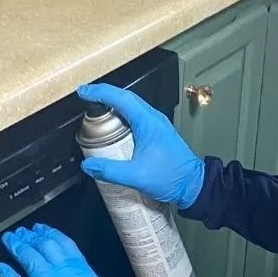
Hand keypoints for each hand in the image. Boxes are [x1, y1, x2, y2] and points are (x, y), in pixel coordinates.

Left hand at [0, 224, 119, 276]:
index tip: (40, 228)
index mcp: (78, 264)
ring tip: (8, 239)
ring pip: (27, 257)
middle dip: (30, 237)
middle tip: (20, 232)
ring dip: (16, 246)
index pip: (61, 242)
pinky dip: (7, 274)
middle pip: (42, 245)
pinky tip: (0, 267)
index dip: (48, 233)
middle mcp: (59, 267)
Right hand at [77, 83, 204, 208]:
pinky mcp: (157, 133)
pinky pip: (137, 118)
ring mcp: (157, 125)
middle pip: (126, 98)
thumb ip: (110, 171)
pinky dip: (122, 117)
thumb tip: (88, 165)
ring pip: (132, 107)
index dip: (100, 92)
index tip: (84, 92)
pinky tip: (114, 129)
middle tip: (87, 99)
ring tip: (96, 112)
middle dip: (104, 96)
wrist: (193, 185)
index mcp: (148, 122)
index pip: (121, 98)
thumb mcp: (136, 176)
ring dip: (114, 106)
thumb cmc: (172, 177)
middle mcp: (153, 119)